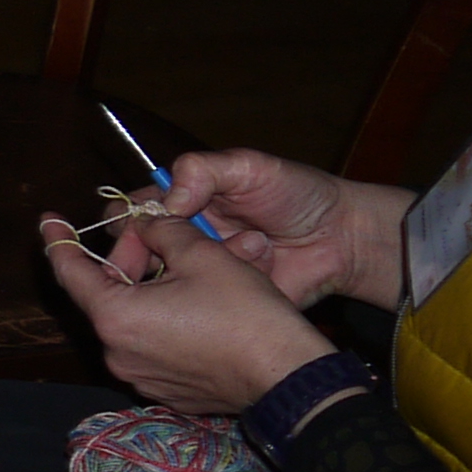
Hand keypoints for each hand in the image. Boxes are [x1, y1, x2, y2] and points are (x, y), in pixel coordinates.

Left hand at [41, 211, 340, 416]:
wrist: (288, 377)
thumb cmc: (245, 313)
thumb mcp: (202, 255)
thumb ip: (162, 231)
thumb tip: (146, 223)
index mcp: (114, 317)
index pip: (71, 272)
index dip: (59, 240)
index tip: (49, 220)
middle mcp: (117, 353)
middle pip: (108, 293)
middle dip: (131, 259)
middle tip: (157, 235)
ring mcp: (141, 377)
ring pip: (134, 319)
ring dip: (152, 288)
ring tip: (187, 265)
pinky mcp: (167, 391)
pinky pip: (153, 346)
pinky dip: (165, 320)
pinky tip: (197, 303)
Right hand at [145, 144, 413, 311]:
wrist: (344, 236)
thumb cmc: (297, 193)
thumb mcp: (248, 167)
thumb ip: (201, 170)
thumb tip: (165, 201)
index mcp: (179, 204)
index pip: (128, 214)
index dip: (127, 222)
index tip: (144, 227)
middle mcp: (183, 241)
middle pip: (139, 254)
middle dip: (161, 250)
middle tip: (187, 247)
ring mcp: (203, 276)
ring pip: (174, 281)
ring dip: (210, 261)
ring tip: (254, 244)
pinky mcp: (225, 304)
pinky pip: (211, 302)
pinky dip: (236, 280)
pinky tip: (264, 263)